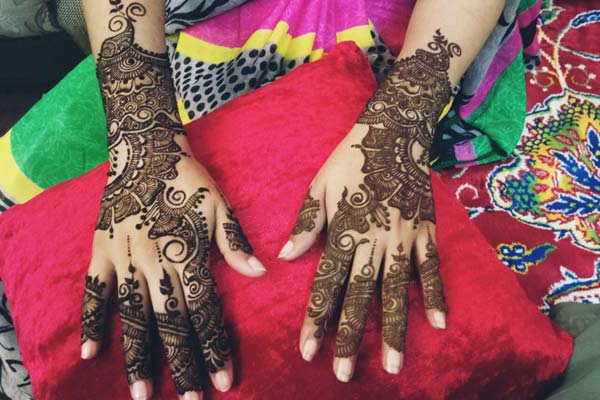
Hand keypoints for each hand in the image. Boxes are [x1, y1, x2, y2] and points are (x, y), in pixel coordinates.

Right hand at [80, 9, 264, 398]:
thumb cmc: (187, 178)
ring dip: (138, 356)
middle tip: (190, 398)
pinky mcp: (100, 251)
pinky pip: (93, 291)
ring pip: (132, 315)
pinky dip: (91, 321)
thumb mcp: (218, 204)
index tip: (222, 379)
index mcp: (187, 250)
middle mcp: (154, 260)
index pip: (203, 309)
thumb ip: (234, 241)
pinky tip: (92, 352)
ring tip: (142, 394)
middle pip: (170, 321)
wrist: (143, 148)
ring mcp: (123, 257)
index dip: (214, 345)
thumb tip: (261, 273)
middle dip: (181, 363)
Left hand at [278, 31, 459, 381]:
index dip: (316, 319)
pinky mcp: (426, 232)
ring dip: (395, 330)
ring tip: (394, 365)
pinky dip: (436, 295)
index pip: (326, 285)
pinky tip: (439, 324)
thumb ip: (305, 223)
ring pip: (397, 292)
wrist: (392, 133)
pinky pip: (432, 268)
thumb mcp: (318, 186)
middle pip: (359, 297)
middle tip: (344, 373)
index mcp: (343, 232)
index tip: (309, 350)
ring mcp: (403, 238)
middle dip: (350, 337)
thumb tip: (284, 256)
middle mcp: (373, 241)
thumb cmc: (349, 161)